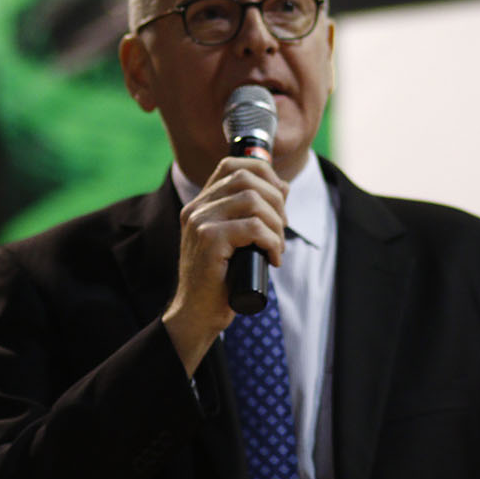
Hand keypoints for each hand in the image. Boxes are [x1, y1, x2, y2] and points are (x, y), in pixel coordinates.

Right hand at [161, 157, 288, 374]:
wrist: (197, 314)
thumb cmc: (221, 279)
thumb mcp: (238, 239)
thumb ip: (252, 213)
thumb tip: (283, 186)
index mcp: (200, 204)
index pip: (231, 165)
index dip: (263, 172)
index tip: (280, 196)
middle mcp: (196, 208)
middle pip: (246, 178)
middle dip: (276, 200)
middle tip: (282, 227)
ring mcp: (200, 223)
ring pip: (253, 200)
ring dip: (276, 223)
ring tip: (277, 246)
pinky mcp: (209, 241)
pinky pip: (254, 228)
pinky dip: (272, 241)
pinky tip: (273, 258)